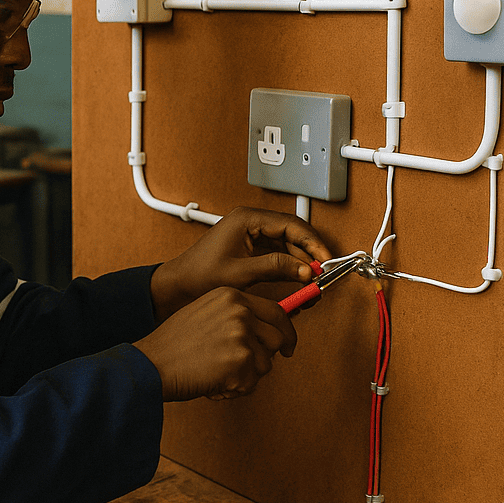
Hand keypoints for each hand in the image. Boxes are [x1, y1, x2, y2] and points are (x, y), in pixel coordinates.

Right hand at [134, 286, 295, 401]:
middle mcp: (240, 311)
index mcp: (231, 296)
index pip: (276, 311)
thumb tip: (264, 332)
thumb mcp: (204, 314)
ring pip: (267, 364)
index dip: (286, 331)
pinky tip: (213, 383)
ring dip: (247, 376)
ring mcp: (242, 334)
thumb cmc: (173, 345)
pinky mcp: (241, 360)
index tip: (288, 345)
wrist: (152, 363)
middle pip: (278, 338)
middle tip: (250, 369)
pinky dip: (235, 389)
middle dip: (267, 357)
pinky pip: (252, 383)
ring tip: (217, 374)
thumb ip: (234, 317)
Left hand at [150, 207, 330, 320]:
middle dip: (309, 253)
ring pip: (287, 243)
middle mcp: (250, 221)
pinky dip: (289, 265)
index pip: (290, 224)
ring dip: (300, 261)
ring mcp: (250, 234)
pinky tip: (296, 280)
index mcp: (246, 218)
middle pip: (292, 232)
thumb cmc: (199, 274)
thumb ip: (274, 268)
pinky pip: (277, 252)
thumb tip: (304, 270)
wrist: (179, 284)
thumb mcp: (240, 273)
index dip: (312, 242)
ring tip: (311, 281)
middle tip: (322, 273)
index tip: (324, 259)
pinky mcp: (250, 247)